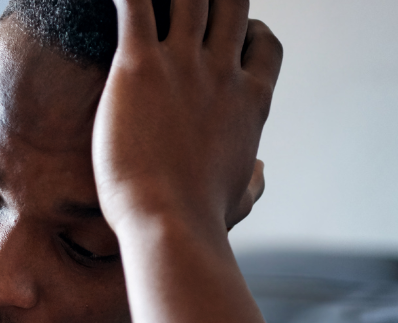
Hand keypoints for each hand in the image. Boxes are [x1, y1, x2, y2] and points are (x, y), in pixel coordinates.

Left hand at [92, 0, 281, 237]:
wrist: (170, 224)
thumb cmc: (200, 219)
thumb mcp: (239, 197)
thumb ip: (252, 180)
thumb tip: (258, 172)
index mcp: (250, 100)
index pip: (263, 41)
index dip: (246, 30)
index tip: (223, 40)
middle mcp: (223, 72)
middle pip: (231, 3)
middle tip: (183, 11)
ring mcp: (184, 65)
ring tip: (154, 6)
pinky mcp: (140, 66)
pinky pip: (134, 4)